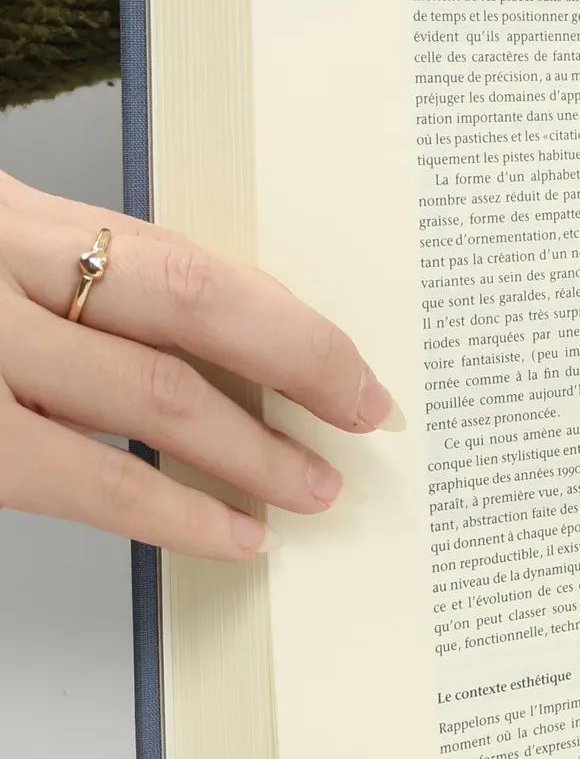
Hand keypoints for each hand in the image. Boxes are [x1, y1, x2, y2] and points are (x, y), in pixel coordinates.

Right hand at [0, 171, 399, 560]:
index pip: (182, 259)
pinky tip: (234, 534)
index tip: (346, 360)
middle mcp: (3, 272)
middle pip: (190, 306)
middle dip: (298, 363)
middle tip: (364, 412)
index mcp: (15, 224)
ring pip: (156, 397)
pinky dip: (179, 514)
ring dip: (256, 452)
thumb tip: (216, 318)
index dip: (279, 314)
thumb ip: (73, 275)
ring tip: (315, 488)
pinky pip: (93, 485)